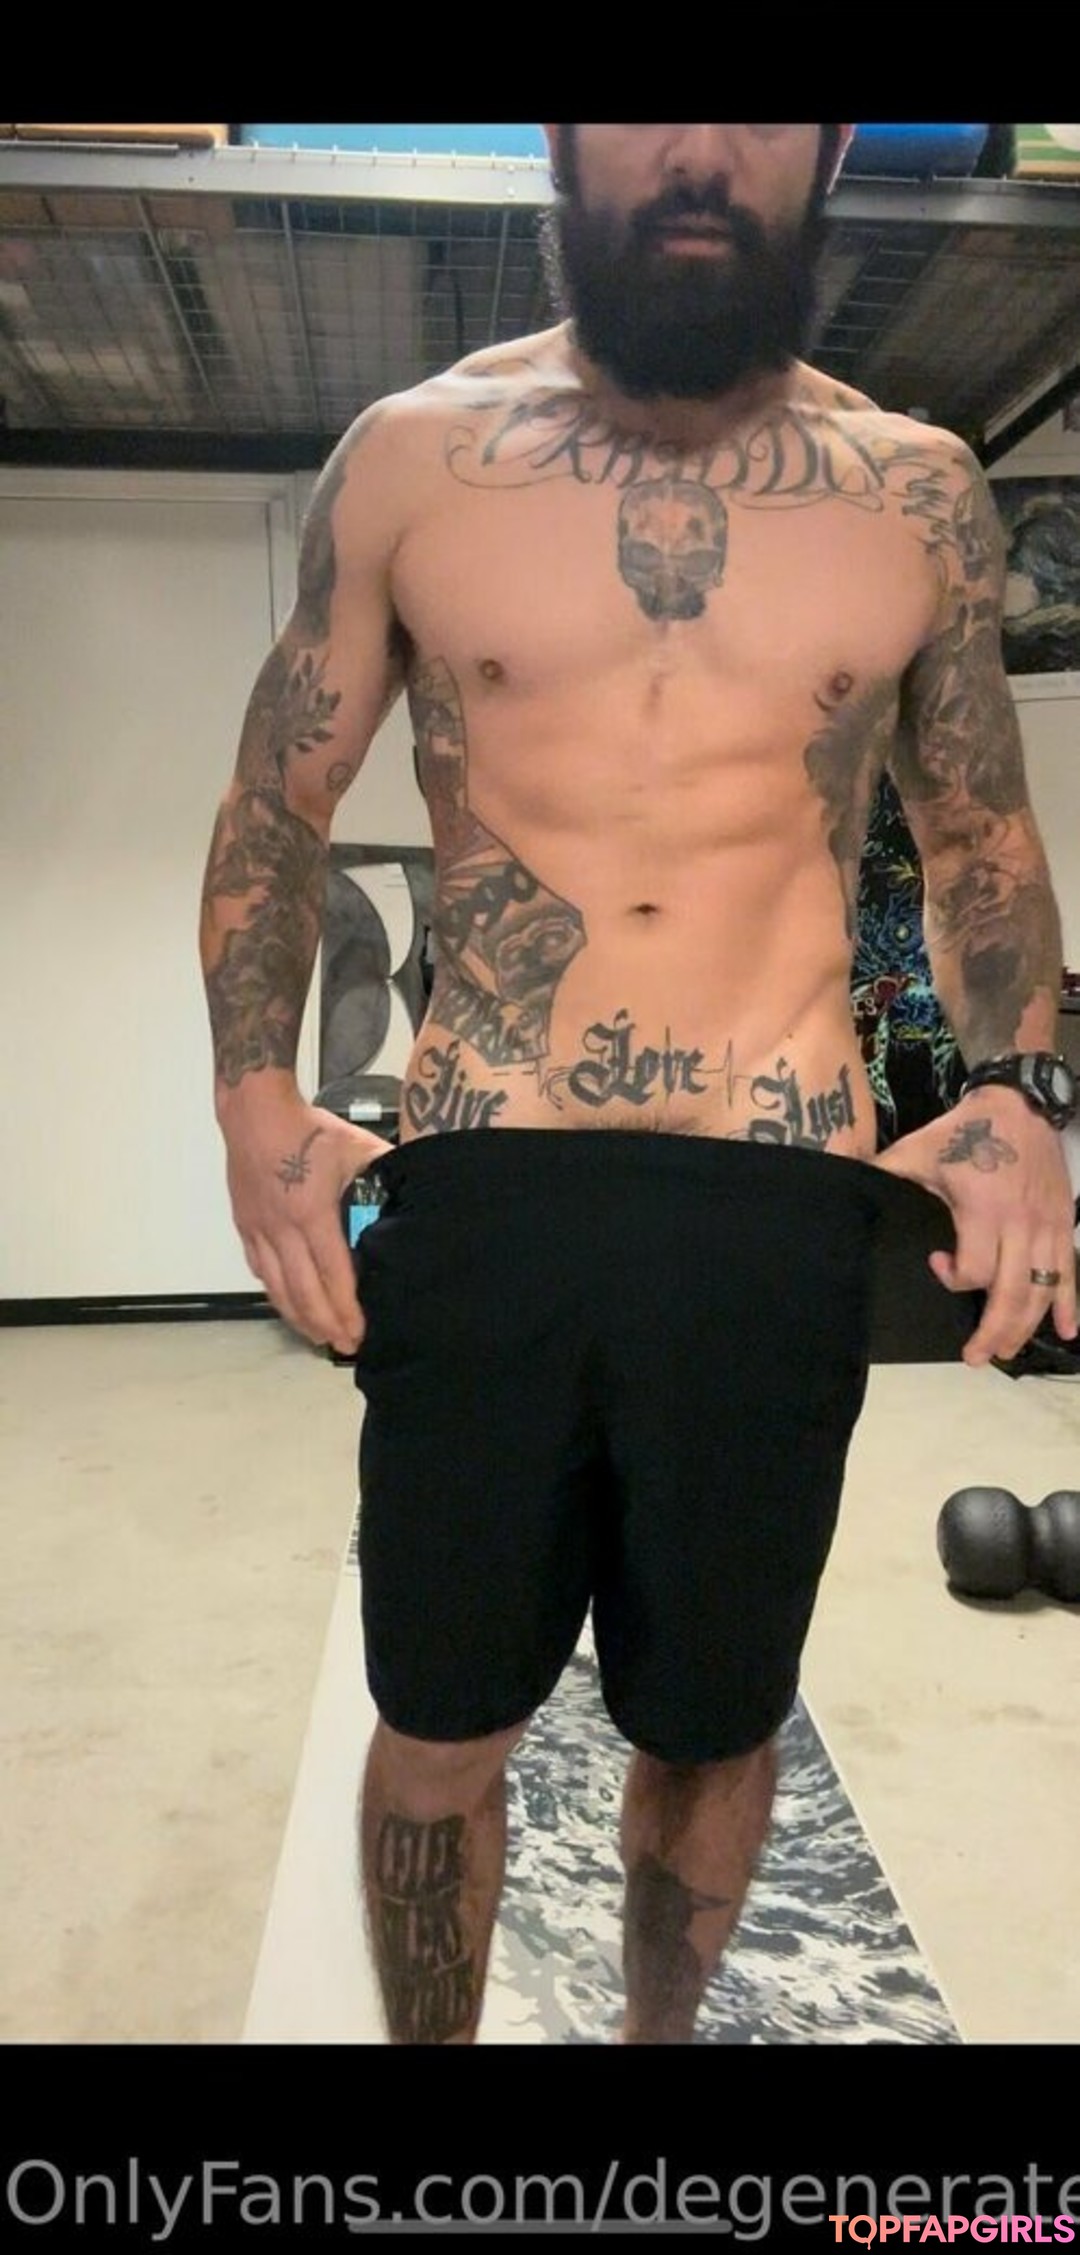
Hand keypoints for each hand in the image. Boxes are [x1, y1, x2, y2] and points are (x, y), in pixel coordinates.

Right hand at [222, 1094, 393, 1354]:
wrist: (254, 1112)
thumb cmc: (311, 1130)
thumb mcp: (357, 1148)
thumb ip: (383, 1175)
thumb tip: (415, 1198)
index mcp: (313, 1213)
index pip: (333, 1274)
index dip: (346, 1308)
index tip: (360, 1332)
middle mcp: (282, 1229)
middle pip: (304, 1291)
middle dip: (326, 1324)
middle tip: (345, 1347)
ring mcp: (259, 1230)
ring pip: (277, 1287)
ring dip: (299, 1317)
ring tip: (319, 1337)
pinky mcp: (245, 1226)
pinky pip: (260, 1270)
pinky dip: (276, 1293)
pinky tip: (289, 1305)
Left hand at [873, 1089, 1078, 1367]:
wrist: (1021, 1104)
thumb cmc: (965, 1131)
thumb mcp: (919, 1148)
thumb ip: (886, 1171)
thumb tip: (842, 1175)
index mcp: (984, 1211)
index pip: (974, 1270)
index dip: (952, 1279)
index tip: (937, 1263)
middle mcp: (1021, 1227)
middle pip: (1012, 1295)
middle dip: (995, 1332)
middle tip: (976, 1357)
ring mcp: (1048, 1228)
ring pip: (1043, 1291)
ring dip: (1026, 1327)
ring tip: (1007, 1352)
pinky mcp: (1064, 1224)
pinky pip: (1071, 1272)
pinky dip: (1071, 1304)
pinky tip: (1066, 1331)